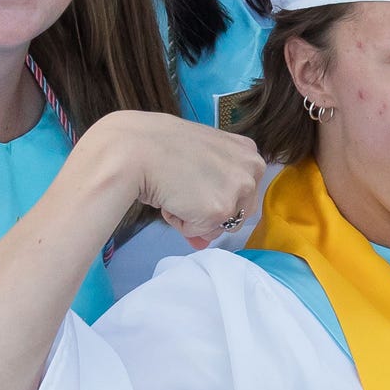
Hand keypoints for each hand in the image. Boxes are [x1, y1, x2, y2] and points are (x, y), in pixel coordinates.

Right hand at [71, 110, 264, 246]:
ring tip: (177, 193)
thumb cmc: (161, 146)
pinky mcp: (221, 210)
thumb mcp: (197, 163)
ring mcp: (239, 190)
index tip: (198, 190)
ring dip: (196, 218)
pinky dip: (183, 224)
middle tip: (184, 193)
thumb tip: (204, 242)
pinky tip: (171, 199)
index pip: (244, 191)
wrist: (138, 148)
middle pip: (239, 213)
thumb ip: (210, 196)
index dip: (218, 197)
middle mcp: (252, 169)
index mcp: (248, 151)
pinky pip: (201, 232)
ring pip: (221, 225)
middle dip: (210, 213)